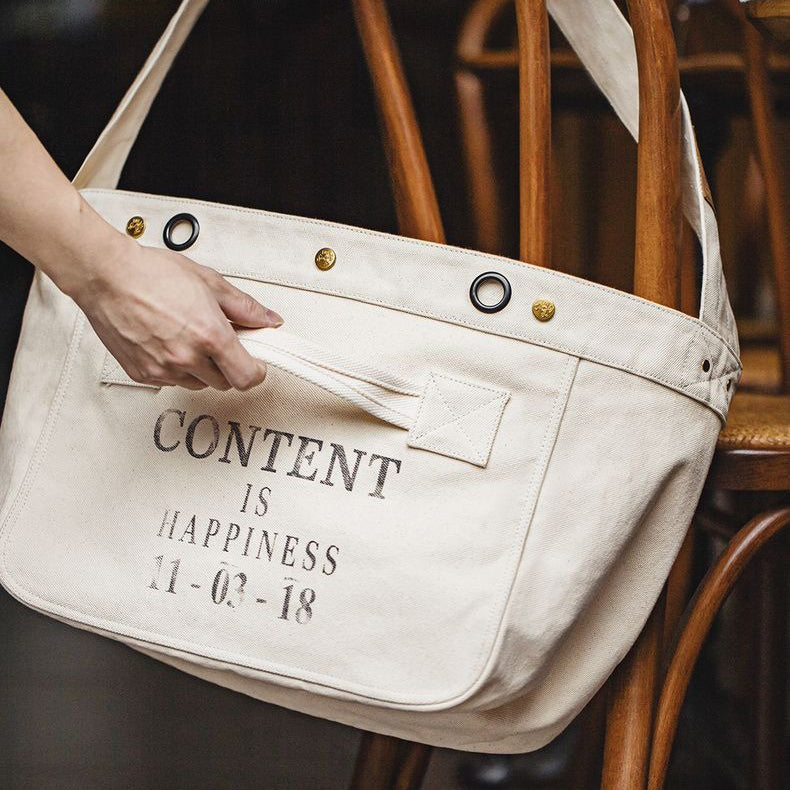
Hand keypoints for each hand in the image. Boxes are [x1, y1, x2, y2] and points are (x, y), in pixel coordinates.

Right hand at [71, 237, 281, 390]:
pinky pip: (171, 381)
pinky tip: (168, 342)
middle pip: (225, 383)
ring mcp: (162, 369)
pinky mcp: (142, 374)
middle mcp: (186, 357)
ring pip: (198, 384)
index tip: (256, 363)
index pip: (247, 377)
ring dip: (202, 369)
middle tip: (220, 343)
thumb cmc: (151, 273)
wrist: (106, 275)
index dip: (256, 372)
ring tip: (190, 338)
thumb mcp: (209, 282)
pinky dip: (176, 368)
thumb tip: (269, 320)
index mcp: (209, 335)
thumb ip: (245, 307)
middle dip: (228, 366)